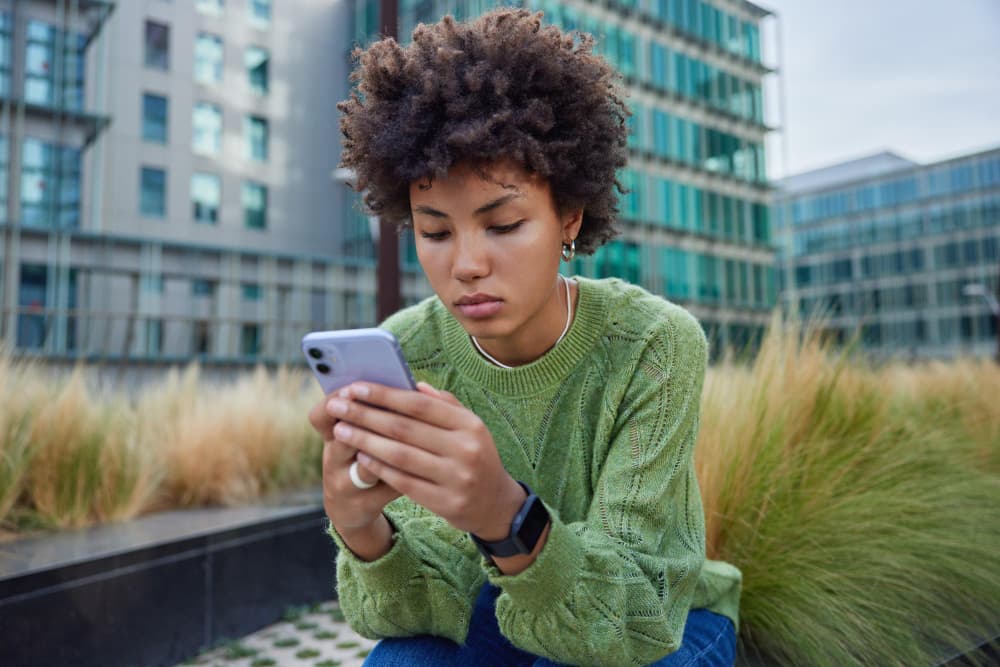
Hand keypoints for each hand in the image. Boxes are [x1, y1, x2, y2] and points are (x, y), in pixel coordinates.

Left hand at [326, 381, 526, 540]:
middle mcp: (466, 449)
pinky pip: (403, 482)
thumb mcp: (470, 427)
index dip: (385, 395)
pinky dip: (378, 468)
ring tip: (341, 430)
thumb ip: (444, 405)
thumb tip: (413, 384)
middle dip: (366, 415)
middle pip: (405, 428)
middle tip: (338, 406)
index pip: (420, 405)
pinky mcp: (446, 503)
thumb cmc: (474, 456)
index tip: (356, 387)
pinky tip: (360, 457)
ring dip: (366, 441)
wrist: (496, 504)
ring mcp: (456, 478)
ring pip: (400, 455)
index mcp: (470, 425)